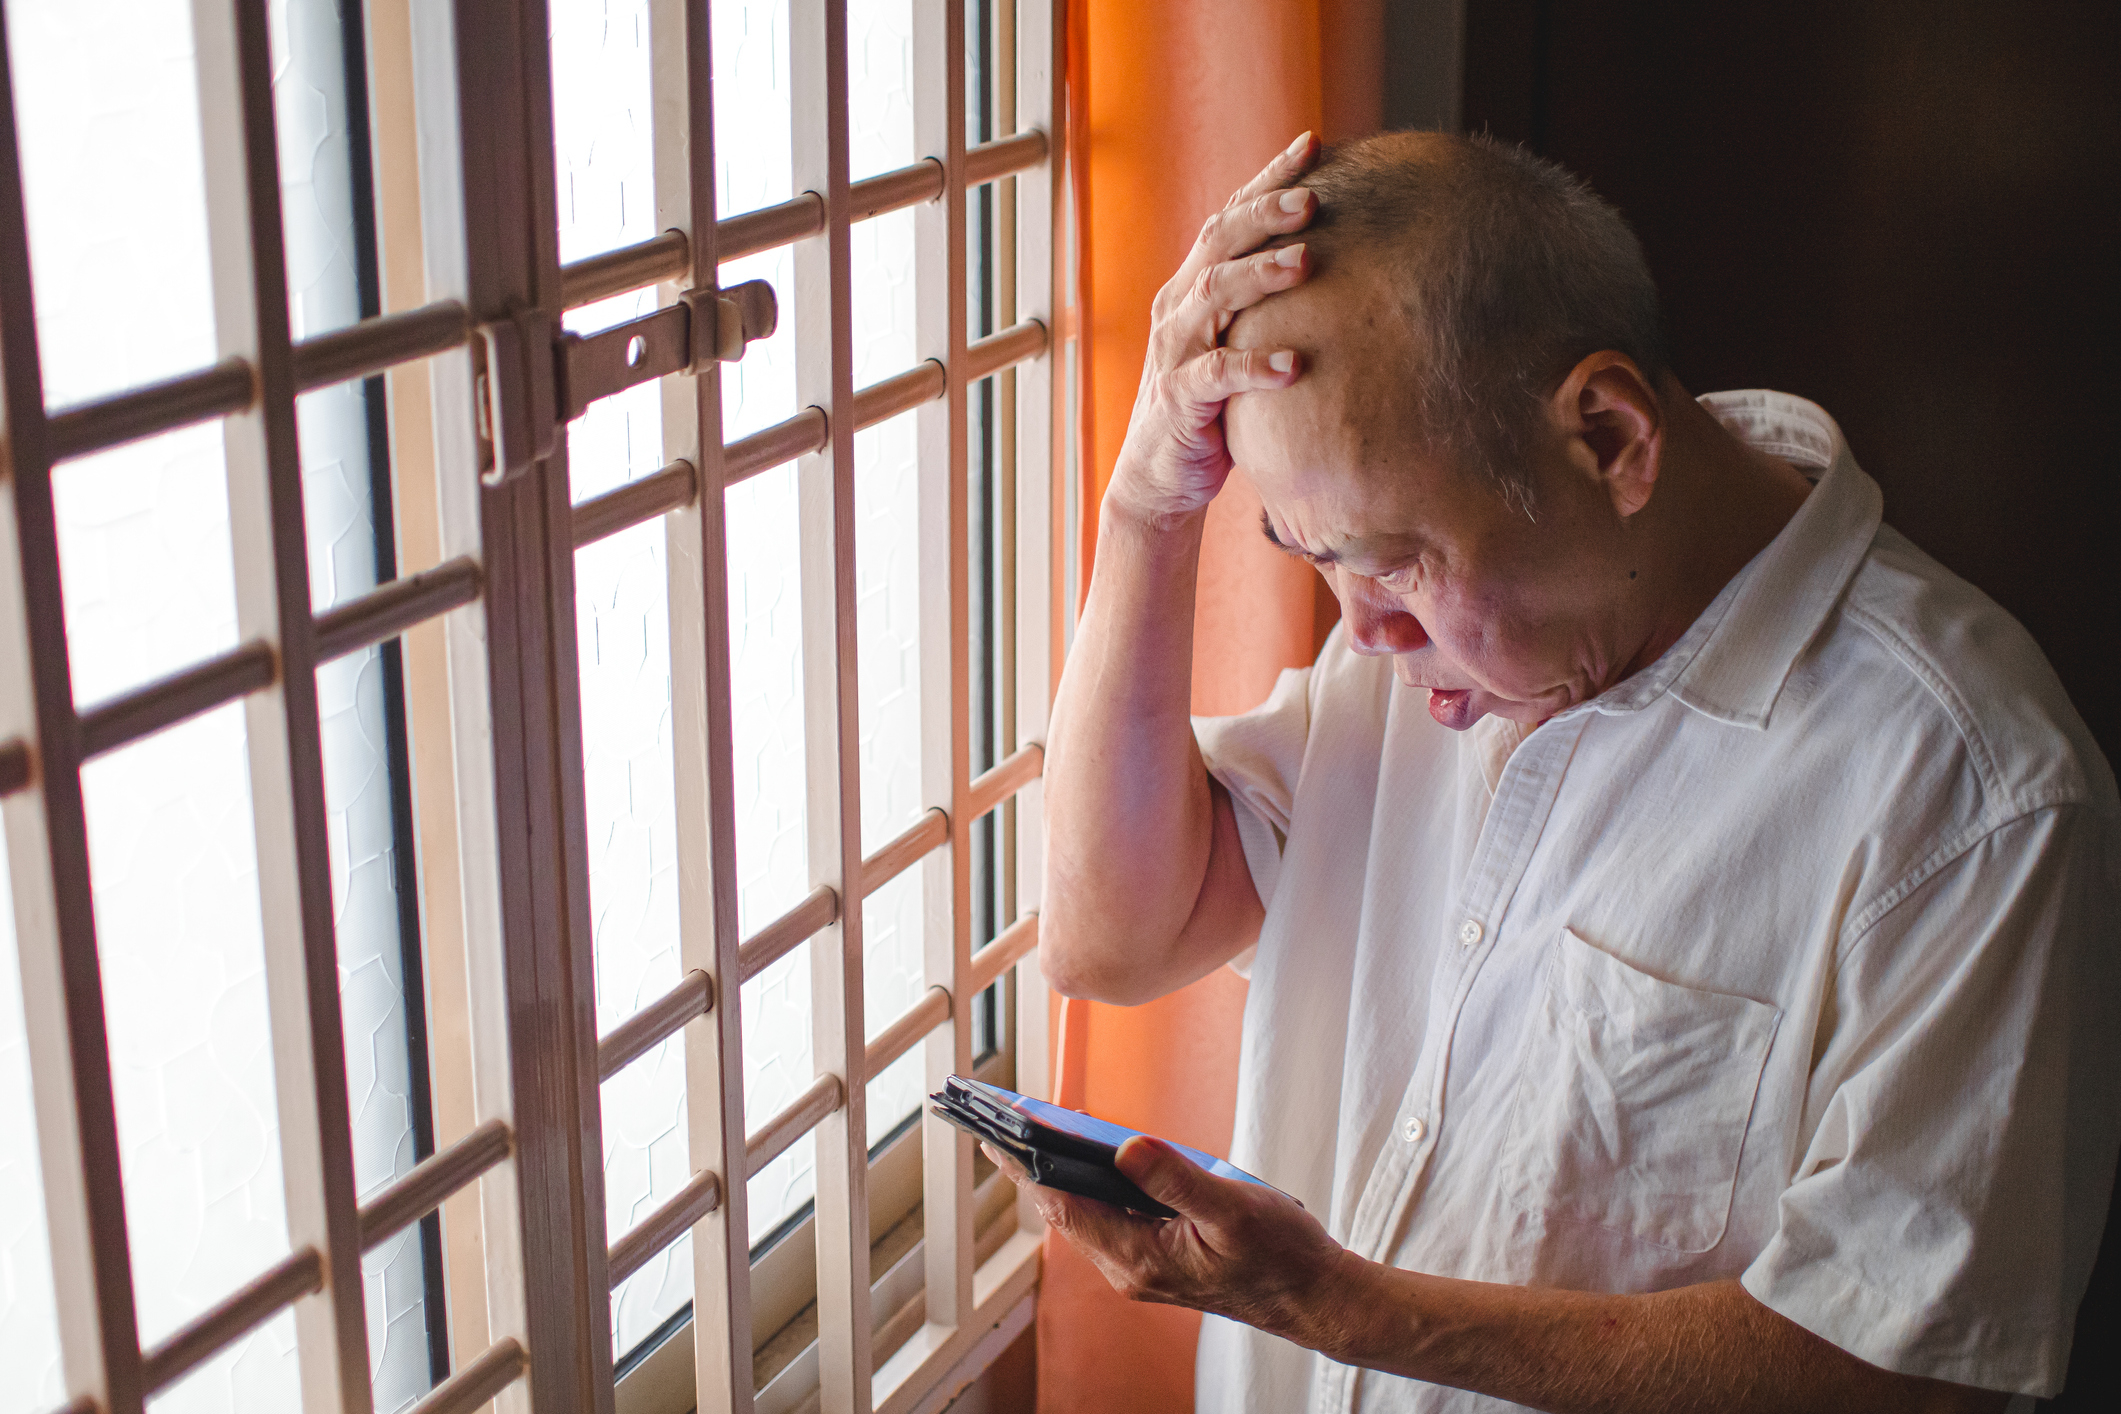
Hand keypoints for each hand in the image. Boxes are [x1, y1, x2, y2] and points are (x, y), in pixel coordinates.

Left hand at [989, 1134, 1359, 1352]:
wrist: (1313, 1297)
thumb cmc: (1280, 1256)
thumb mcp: (1232, 1208)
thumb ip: (1176, 1179)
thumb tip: (1125, 1148)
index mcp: (1140, 1258)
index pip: (1065, 1208)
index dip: (1029, 1169)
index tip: (998, 1135)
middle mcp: (1131, 1268)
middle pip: (1065, 1212)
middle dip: (1032, 1168)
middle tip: (999, 1124)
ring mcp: (1142, 1266)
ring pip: (1085, 1216)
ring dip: (1059, 1176)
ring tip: (1031, 1134)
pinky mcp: (1157, 1259)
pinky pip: (1109, 1219)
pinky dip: (1091, 1187)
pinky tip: (1088, 1159)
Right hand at [1105, 132, 1319, 525]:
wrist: (1160, 477)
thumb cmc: (1212, 407)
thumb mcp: (1237, 343)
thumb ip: (1265, 304)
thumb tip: (1338, 257)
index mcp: (1192, 288)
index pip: (1230, 218)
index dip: (1268, 178)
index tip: (1314, 143)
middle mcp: (1177, 309)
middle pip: (1218, 244)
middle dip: (1265, 215)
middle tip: (1313, 198)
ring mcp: (1173, 353)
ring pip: (1212, 298)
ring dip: (1259, 275)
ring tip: (1305, 260)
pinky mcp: (1178, 401)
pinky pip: (1216, 376)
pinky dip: (1253, 366)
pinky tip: (1292, 364)